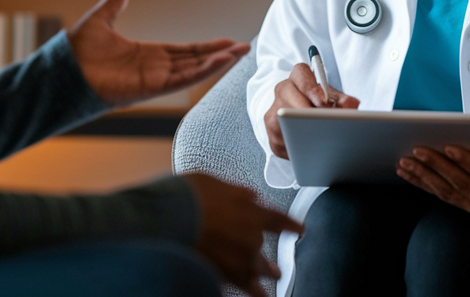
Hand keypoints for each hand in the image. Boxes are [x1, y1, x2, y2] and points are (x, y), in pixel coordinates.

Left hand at [66, 0, 248, 106]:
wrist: (64, 70)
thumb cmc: (76, 51)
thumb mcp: (100, 19)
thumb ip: (115, 2)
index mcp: (146, 54)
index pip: (184, 51)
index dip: (206, 47)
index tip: (226, 43)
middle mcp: (154, 68)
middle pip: (195, 60)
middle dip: (220, 54)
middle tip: (243, 48)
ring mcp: (153, 78)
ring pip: (193, 70)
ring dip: (217, 62)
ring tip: (240, 53)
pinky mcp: (149, 87)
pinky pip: (181, 79)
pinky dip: (201, 71)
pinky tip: (219, 62)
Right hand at [182, 173, 302, 296]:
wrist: (169, 219)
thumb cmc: (189, 197)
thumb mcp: (215, 183)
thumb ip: (238, 192)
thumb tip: (251, 195)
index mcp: (252, 213)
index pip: (279, 220)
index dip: (291, 225)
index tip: (300, 230)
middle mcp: (251, 239)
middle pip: (264, 251)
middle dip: (269, 261)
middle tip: (276, 269)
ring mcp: (239, 260)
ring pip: (259, 272)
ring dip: (265, 275)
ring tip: (272, 279)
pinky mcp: (225, 276)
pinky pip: (246, 288)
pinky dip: (254, 292)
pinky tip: (258, 295)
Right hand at [263, 62, 359, 158]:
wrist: (303, 116)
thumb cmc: (321, 104)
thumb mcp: (334, 98)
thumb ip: (342, 100)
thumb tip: (351, 105)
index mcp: (298, 78)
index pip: (300, 75)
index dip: (310, 87)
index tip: (322, 101)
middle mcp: (282, 91)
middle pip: (288, 96)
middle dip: (305, 112)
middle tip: (322, 123)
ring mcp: (273, 113)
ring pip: (283, 122)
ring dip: (300, 132)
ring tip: (319, 139)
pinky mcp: (271, 134)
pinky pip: (282, 143)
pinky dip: (297, 148)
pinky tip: (309, 149)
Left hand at [397, 140, 469, 220]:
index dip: (466, 161)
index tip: (448, 146)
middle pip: (459, 183)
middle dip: (436, 165)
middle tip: (417, 149)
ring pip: (445, 191)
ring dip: (422, 176)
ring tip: (403, 161)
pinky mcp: (463, 207)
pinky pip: (439, 195)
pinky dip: (421, 183)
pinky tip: (406, 172)